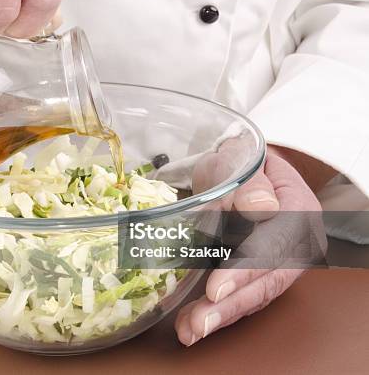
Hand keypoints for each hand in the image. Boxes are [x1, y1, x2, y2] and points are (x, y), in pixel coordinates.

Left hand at [175, 145, 324, 345]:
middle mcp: (293, 243)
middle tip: (199, 324)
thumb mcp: (243, 157)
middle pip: (267, 282)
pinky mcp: (254, 271)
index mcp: (298, 212)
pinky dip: (216, 311)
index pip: (274, 247)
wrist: (241, 165)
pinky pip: (239, 295)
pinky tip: (190, 325)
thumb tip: (260, 208)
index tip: (216, 289)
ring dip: (220, 316)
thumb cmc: (240, 159)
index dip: (245, 270)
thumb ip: (252, 182)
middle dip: (231, 306)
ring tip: (190, 331)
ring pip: (253, 295)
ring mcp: (275, 261)